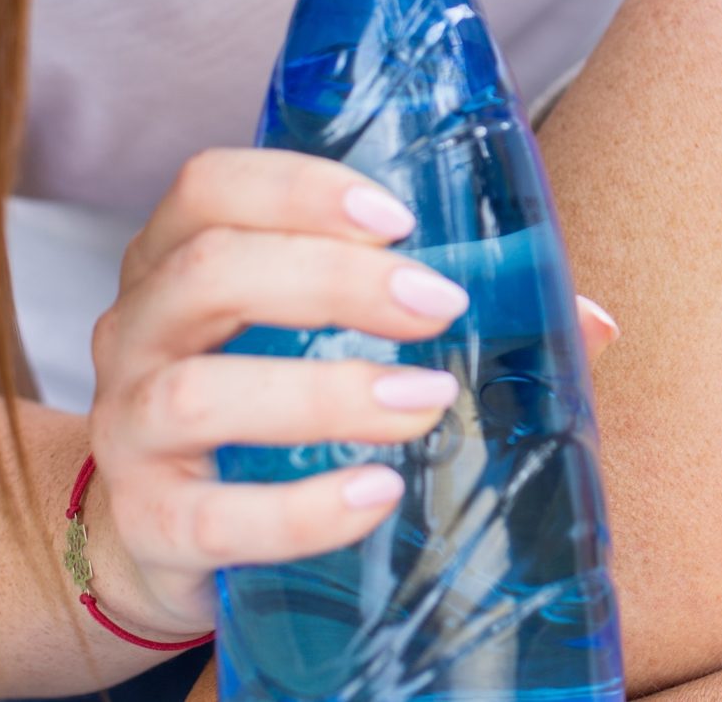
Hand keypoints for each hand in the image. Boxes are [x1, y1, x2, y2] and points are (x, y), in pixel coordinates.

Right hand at [81, 148, 618, 639]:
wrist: (169, 535)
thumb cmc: (274, 407)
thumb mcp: (334, 340)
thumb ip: (449, 314)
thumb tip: (595, 321)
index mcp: (178, 257)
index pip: (208, 186)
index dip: (297, 188)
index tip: (398, 215)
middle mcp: (134, 330)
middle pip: (209, 272)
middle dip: (333, 280)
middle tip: (438, 306)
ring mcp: (127, 429)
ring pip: (196, 393)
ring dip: (323, 392)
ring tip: (425, 402)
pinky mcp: (147, 526)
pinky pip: (209, 517)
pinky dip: (298, 509)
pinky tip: (375, 495)